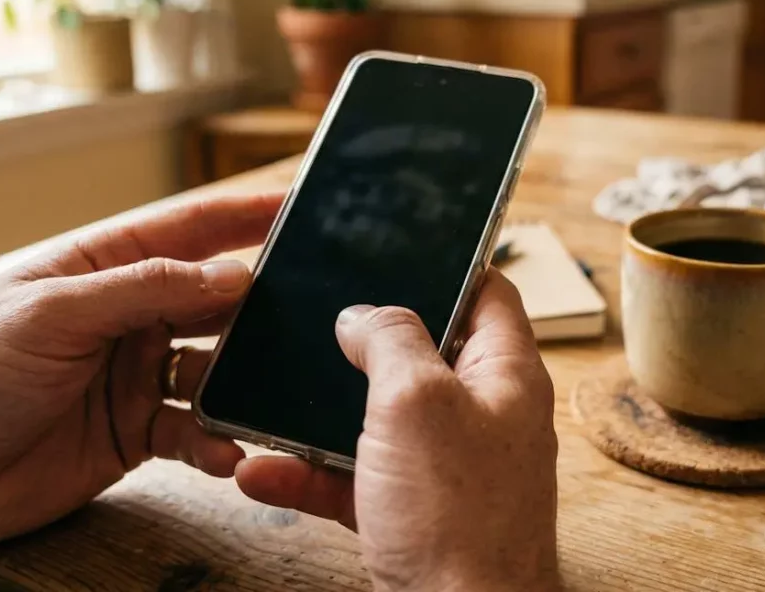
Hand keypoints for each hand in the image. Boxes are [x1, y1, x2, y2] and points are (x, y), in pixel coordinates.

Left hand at [0, 193, 282, 573]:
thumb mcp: (53, 315)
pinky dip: (217, 440)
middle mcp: (125, 317)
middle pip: (213, 299)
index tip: (300, 206)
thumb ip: (144, 289)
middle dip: (260, 306)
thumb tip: (232, 273)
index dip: (243, 216)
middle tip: (310, 313)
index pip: (185, 230)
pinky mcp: (137, 432)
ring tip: (267, 393)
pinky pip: (197, 431)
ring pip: (216, 369)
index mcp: (99, 268)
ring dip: (243, 382)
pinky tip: (227, 449)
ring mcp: (134, 376)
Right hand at [235, 270, 559, 591]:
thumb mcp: (416, 402)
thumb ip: (390, 340)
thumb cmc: (458, 519)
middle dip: (359, 344)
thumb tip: (363, 316)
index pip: (486, 292)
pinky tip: (261, 473)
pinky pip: (355, 482)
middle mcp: (481, 416)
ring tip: (263, 401)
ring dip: (316, 417)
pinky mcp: (414, 516)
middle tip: (310, 321)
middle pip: (420, 356)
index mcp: (504, 374)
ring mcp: (447, 470)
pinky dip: (309, 477)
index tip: (393, 246)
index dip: (444, 263)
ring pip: (376, 423)